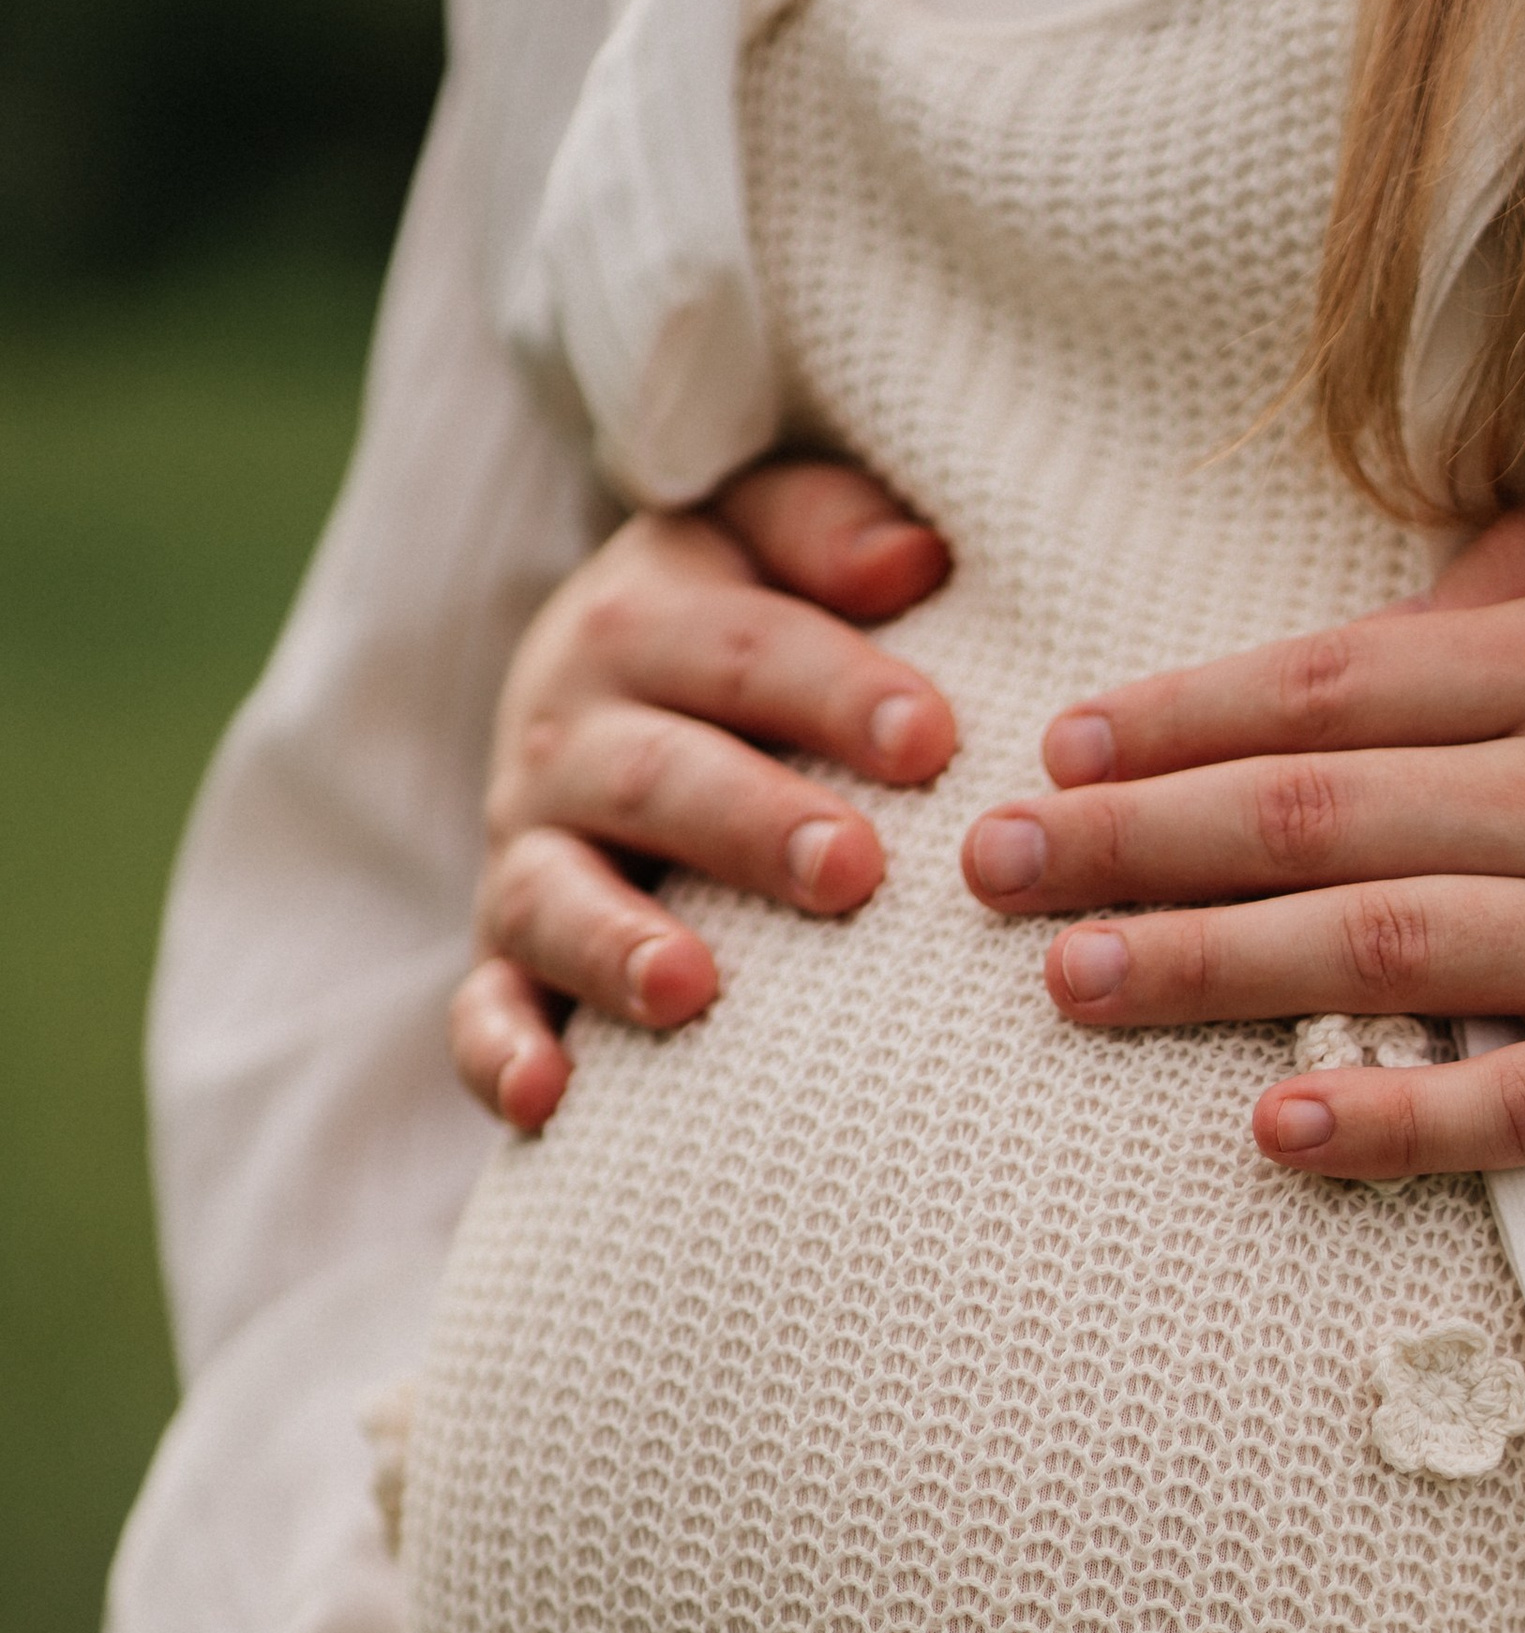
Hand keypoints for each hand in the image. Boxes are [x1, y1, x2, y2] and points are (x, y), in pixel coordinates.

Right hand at [454, 459, 956, 1131]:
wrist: (605, 695)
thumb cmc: (739, 624)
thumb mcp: (769, 543)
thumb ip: (829, 531)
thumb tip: (915, 559)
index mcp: (644, 619)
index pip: (739, 648)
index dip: (833, 688)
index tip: (932, 740)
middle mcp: (568, 734)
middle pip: (652, 774)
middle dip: (749, 821)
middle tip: (854, 870)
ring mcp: (529, 850)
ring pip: (553, 892)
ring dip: (616, 943)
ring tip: (692, 989)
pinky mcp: (505, 954)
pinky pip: (484, 1007)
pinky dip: (504, 1053)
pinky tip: (552, 1100)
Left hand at [958, 498, 1524, 1174]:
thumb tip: (1398, 609)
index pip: (1326, 689)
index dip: (1171, 722)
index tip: (1053, 752)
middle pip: (1307, 820)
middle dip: (1127, 848)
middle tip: (988, 879)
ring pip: (1375, 951)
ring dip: (1202, 971)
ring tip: (1066, 992)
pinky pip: (1515, 1101)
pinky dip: (1390, 1116)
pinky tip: (1274, 1130)